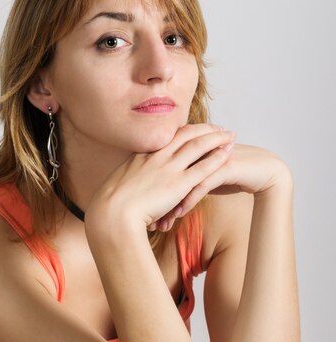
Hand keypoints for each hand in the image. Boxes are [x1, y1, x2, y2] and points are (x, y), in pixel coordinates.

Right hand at [85, 124, 235, 234]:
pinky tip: (228, 152)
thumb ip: (129, 179)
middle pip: (186, 134)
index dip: (185, 131)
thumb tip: (126, 183)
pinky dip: (217, 157)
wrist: (112, 215)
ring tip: (230, 134)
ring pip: (198, 145)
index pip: (168, 136)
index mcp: (142, 155)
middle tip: (219, 127)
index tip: (196, 129)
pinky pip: (203, 166)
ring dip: (216, 138)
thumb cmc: (110, 207)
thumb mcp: (117, 184)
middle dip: (205, 129)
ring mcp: (168, 168)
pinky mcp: (179, 184)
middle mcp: (157, 156)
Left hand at [151, 142, 292, 231]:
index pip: (162, 169)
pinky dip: (188, 200)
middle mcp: (198, 151)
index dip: (150, 190)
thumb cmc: (234, 173)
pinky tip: (179, 214)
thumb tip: (169, 193)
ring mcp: (210, 157)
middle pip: (167, 175)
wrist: (266, 170)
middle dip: (155, 200)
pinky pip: (201, 185)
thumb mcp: (206, 174)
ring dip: (169, 204)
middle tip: (145, 219)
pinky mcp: (224, 167)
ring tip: (160, 222)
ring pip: (182, 181)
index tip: (140, 209)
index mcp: (190, 149)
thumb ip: (188, 178)